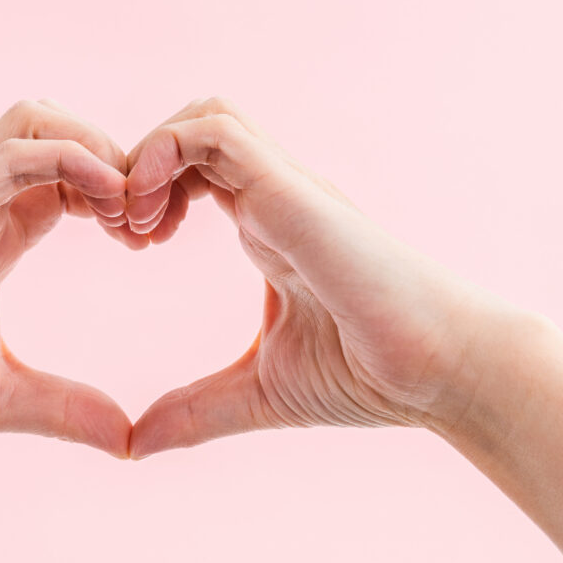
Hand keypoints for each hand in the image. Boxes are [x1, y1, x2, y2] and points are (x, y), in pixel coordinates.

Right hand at [0, 100, 134, 455]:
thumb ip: (64, 408)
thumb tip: (130, 441)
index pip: (66, 180)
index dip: (116, 193)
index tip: (150, 240)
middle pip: (57, 130)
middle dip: (118, 158)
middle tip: (149, 219)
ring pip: (35, 122)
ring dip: (96, 148)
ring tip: (129, 206)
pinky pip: (9, 157)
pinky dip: (68, 161)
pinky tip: (106, 197)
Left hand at [125, 98, 522, 457]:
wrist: (441, 374)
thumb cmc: (366, 377)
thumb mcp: (256, 393)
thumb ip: (195, 412)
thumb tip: (133, 447)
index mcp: (266, 225)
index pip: (193, 169)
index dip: (145, 192)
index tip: (127, 244)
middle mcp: (274, 195)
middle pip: (193, 129)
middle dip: (138, 167)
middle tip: (121, 230)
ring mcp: (286, 188)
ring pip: (204, 115)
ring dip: (151, 157)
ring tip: (137, 225)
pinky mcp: (293, 193)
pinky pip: (217, 133)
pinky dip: (168, 156)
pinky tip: (155, 221)